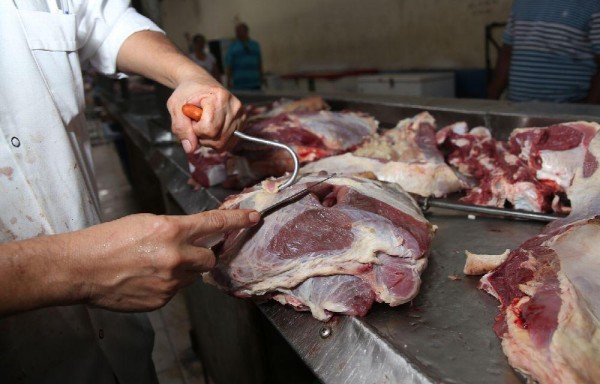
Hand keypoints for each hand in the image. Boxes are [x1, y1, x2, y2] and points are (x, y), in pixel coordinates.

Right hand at [73, 209, 259, 311]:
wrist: (82, 268)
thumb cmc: (108, 240)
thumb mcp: (145, 222)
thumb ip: (174, 230)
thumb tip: (194, 236)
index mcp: (171, 230)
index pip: (215, 223)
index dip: (237, 220)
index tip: (253, 218)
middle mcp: (175, 256)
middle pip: (209, 259)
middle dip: (202, 256)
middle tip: (185, 253)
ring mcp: (170, 281)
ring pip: (191, 276)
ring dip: (182, 271)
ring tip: (153, 266)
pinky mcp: (162, 300)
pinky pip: (175, 291)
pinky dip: (166, 285)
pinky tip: (145, 279)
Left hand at [167, 76, 244, 152]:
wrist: (198, 83)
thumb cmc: (186, 93)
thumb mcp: (175, 107)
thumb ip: (181, 128)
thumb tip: (190, 149)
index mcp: (219, 98)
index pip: (209, 129)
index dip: (195, 129)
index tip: (192, 117)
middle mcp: (234, 106)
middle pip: (218, 139)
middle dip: (202, 136)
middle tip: (197, 121)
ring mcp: (241, 115)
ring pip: (224, 144)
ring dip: (210, 139)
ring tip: (204, 123)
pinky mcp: (242, 122)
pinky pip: (229, 142)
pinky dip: (217, 139)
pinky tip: (213, 127)